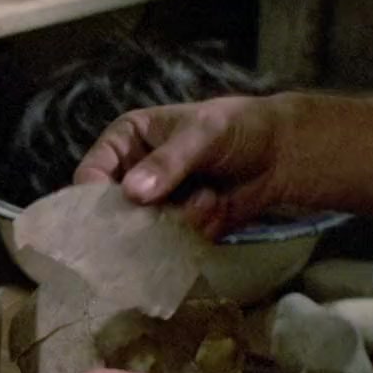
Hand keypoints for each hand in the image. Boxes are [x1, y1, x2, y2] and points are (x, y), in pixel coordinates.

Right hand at [72, 96, 286, 238]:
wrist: (281, 156)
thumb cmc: (236, 129)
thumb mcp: (202, 136)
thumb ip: (168, 163)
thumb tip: (133, 192)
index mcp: (124, 143)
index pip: (91, 174)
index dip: (93, 197)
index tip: (111, 215)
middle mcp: (130, 176)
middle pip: (110, 211)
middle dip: (137, 218)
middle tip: (163, 216)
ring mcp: (152, 206)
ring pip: (141, 231)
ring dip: (175, 221)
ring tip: (208, 197)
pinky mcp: (174, 229)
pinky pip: (170, 243)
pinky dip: (194, 229)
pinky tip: (217, 207)